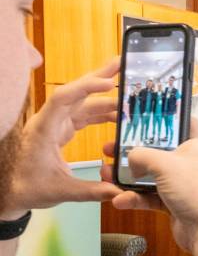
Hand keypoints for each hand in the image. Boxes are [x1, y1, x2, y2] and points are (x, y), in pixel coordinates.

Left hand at [4, 60, 122, 218]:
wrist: (13, 192)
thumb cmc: (28, 188)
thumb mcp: (61, 191)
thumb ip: (92, 190)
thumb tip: (120, 192)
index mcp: (43, 129)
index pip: (64, 99)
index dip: (86, 88)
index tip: (109, 83)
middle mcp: (49, 121)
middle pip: (75, 92)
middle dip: (98, 76)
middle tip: (121, 63)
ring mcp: (56, 124)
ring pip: (82, 103)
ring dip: (105, 96)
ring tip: (127, 87)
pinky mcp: (61, 130)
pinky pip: (84, 115)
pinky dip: (101, 113)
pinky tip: (118, 113)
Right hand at [102, 119, 197, 251]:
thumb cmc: (195, 190)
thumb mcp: (165, 164)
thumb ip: (142, 155)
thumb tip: (130, 158)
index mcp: (194, 144)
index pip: (181, 122)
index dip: (164, 117)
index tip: (142, 116)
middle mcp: (189, 162)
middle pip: (157, 151)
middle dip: (133, 151)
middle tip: (110, 149)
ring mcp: (181, 183)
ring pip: (149, 175)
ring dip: (128, 177)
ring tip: (106, 175)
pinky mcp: (173, 202)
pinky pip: (149, 196)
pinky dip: (135, 198)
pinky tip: (119, 200)